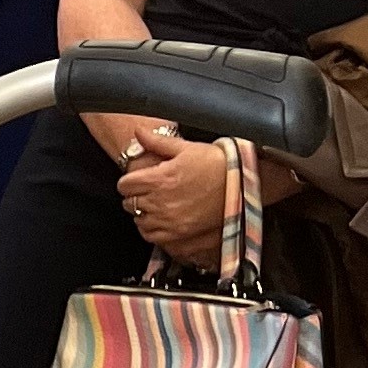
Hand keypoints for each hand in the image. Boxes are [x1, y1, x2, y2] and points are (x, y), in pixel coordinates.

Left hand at [111, 124, 233, 263]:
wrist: (243, 183)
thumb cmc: (218, 163)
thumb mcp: (187, 148)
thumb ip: (157, 142)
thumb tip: (138, 132)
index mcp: (159, 178)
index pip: (124, 185)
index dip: (130, 182)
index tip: (138, 181)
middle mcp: (160, 200)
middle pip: (129, 203)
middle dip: (136, 196)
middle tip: (149, 191)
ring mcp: (168, 219)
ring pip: (138, 219)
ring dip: (143, 213)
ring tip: (156, 205)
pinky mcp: (178, 232)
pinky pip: (151, 235)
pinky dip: (151, 228)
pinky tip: (161, 219)